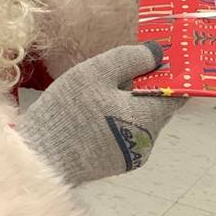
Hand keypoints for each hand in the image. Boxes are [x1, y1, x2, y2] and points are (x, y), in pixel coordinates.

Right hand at [15, 43, 185, 185]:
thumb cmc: (68, 113)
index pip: (177, 93)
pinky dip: (118, 118)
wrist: (38, 158)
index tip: (168, 56)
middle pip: (157, 106)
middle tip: (133, 62)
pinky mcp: (113, 163)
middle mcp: (146, 141)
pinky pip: (125, 133)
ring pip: (139, 120)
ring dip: (130, 102)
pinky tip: (96, 108)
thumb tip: (157, 52)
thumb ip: (131, 59)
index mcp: (149, 119)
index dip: (174, 73)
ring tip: (107, 84)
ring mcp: (130, 155)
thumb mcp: (97, 73)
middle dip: (147, 85)